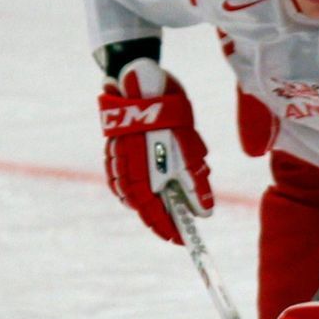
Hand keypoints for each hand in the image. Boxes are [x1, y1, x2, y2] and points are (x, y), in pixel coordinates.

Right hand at [98, 58, 213, 243]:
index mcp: (140, 171)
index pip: (152, 211)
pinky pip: (123, 178)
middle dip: (161, 220)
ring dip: (150, 205)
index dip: (167, 228)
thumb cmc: (166, 111)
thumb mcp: (188, 146)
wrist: (138, 76)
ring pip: (132, 192)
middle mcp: (123, 168)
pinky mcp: (115, 147)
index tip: (181, 241)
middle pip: (141, 205)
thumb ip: (194, 181)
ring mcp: (116, 158)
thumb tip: (203, 213)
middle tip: (178, 233)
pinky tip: (151, 192)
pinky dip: (138, 190)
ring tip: (168, 216)